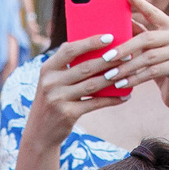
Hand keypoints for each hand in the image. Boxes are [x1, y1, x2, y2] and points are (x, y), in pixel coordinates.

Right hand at [22, 33, 120, 149]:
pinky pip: (95, 104)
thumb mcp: (52, 81)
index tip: (110, 37)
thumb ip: (67, 66)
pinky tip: (125, 96)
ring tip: (128, 72)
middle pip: (85, 67)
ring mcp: (58, 99)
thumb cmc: (52, 101)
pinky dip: (112, 100)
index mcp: (47, 69)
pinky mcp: (67, 114)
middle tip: (127, 54)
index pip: (70, 50)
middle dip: (108, 60)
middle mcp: (50, 82)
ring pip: (92, 85)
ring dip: (113, 78)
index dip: (90, 42)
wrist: (40, 132)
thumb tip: (98, 48)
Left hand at [110, 0, 168, 113]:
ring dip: (126, 67)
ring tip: (110, 75)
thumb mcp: (149, 50)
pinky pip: (153, 72)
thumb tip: (116, 22)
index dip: (140, 3)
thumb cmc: (161, 68)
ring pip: (148, 57)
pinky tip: (122, 84)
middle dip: (123, 49)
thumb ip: (138, 35)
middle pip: (146, 38)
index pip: (153, 12)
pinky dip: (135, 79)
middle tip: (105, 58)